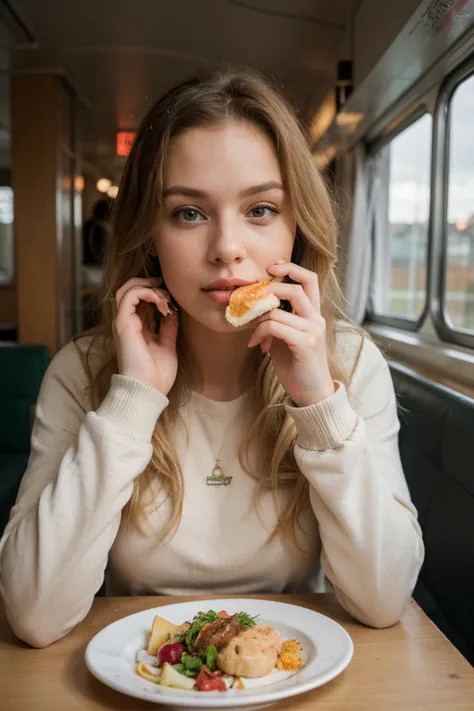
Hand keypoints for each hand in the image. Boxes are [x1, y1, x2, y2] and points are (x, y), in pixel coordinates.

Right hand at [113, 277, 178, 395]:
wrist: (148, 390)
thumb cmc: (157, 375)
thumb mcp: (167, 345)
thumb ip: (168, 328)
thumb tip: (173, 313)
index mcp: (136, 328)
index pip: (138, 300)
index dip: (154, 292)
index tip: (171, 298)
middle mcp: (127, 323)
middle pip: (128, 290)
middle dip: (147, 283)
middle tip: (165, 287)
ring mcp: (123, 322)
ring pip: (126, 289)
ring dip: (148, 287)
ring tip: (164, 296)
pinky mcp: (123, 324)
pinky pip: (130, 296)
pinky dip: (147, 293)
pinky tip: (161, 302)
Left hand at [247, 262, 334, 406]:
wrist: (311, 393)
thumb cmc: (296, 364)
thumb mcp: (285, 337)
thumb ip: (276, 319)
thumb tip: (253, 306)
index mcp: (313, 313)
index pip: (309, 279)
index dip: (291, 267)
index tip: (271, 268)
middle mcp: (316, 318)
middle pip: (296, 288)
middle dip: (270, 289)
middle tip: (252, 299)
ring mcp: (312, 331)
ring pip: (278, 310)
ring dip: (258, 320)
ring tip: (253, 334)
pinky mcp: (305, 344)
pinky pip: (275, 327)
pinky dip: (260, 333)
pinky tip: (258, 346)